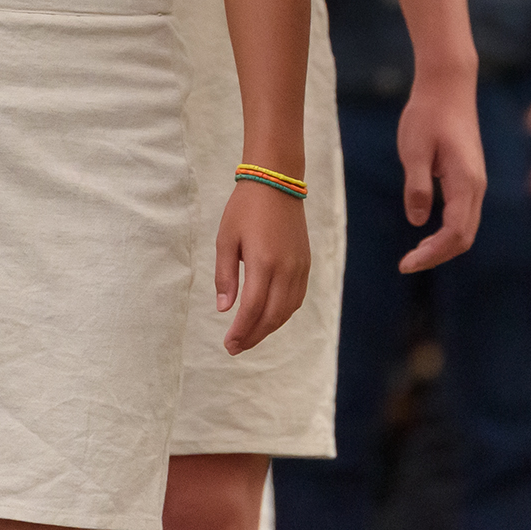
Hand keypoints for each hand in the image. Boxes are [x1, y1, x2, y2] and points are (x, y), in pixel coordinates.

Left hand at [215, 179, 311, 353]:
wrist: (277, 182)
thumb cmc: (245, 208)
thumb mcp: (226, 239)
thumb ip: (225, 275)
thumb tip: (224, 309)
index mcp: (263, 263)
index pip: (252, 309)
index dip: (241, 331)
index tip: (229, 344)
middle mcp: (286, 269)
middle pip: (272, 316)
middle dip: (253, 336)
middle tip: (235, 347)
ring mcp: (299, 267)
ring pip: (287, 310)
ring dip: (269, 328)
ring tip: (250, 336)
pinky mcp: (306, 263)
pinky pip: (297, 298)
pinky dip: (283, 314)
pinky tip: (269, 318)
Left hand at [394, 61, 487, 273]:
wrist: (449, 86)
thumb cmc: (428, 114)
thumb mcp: (414, 150)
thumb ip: (417, 187)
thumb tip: (418, 221)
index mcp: (465, 182)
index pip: (454, 233)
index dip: (431, 254)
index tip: (406, 264)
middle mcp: (477, 186)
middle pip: (464, 237)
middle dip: (437, 256)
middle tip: (406, 264)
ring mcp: (476, 182)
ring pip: (466, 227)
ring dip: (443, 245)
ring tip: (415, 255)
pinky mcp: (470, 177)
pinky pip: (463, 214)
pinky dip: (448, 231)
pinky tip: (427, 233)